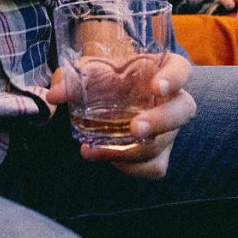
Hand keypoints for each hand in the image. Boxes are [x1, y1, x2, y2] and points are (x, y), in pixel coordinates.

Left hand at [47, 52, 194, 177]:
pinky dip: (129, 168)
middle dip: (160, 121)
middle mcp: (173, 99)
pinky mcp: (159, 152)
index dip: (173, 78)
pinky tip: (103, 157)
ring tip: (96, 150)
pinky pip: (154, 167)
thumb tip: (55, 95)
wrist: (109, 92)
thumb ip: (72, 79)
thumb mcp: (89, 71)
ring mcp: (169, 128)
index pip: (180, 69)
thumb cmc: (107, 75)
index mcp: (163, 70)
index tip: (156, 86)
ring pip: (164, 145)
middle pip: (183, 110)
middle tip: (135, 128)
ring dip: (132, 152)